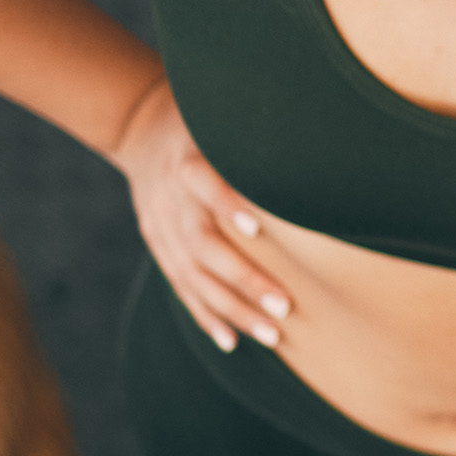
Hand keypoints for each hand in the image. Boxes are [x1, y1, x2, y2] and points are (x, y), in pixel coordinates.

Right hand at [113, 79, 289, 352]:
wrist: (139, 127)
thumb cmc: (206, 121)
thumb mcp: (223, 115)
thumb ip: (255, 135)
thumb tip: (316, 143)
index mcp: (188, 158)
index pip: (204, 182)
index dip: (227, 205)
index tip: (257, 230)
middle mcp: (171, 196)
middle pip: (202, 243)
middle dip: (244, 279)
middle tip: (285, 306)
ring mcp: (159, 224)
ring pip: (192, 275)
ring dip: (232, 309)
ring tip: (271, 335)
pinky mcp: (156, 243)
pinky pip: (180, 285)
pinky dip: (205, 314)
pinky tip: (230, 341)